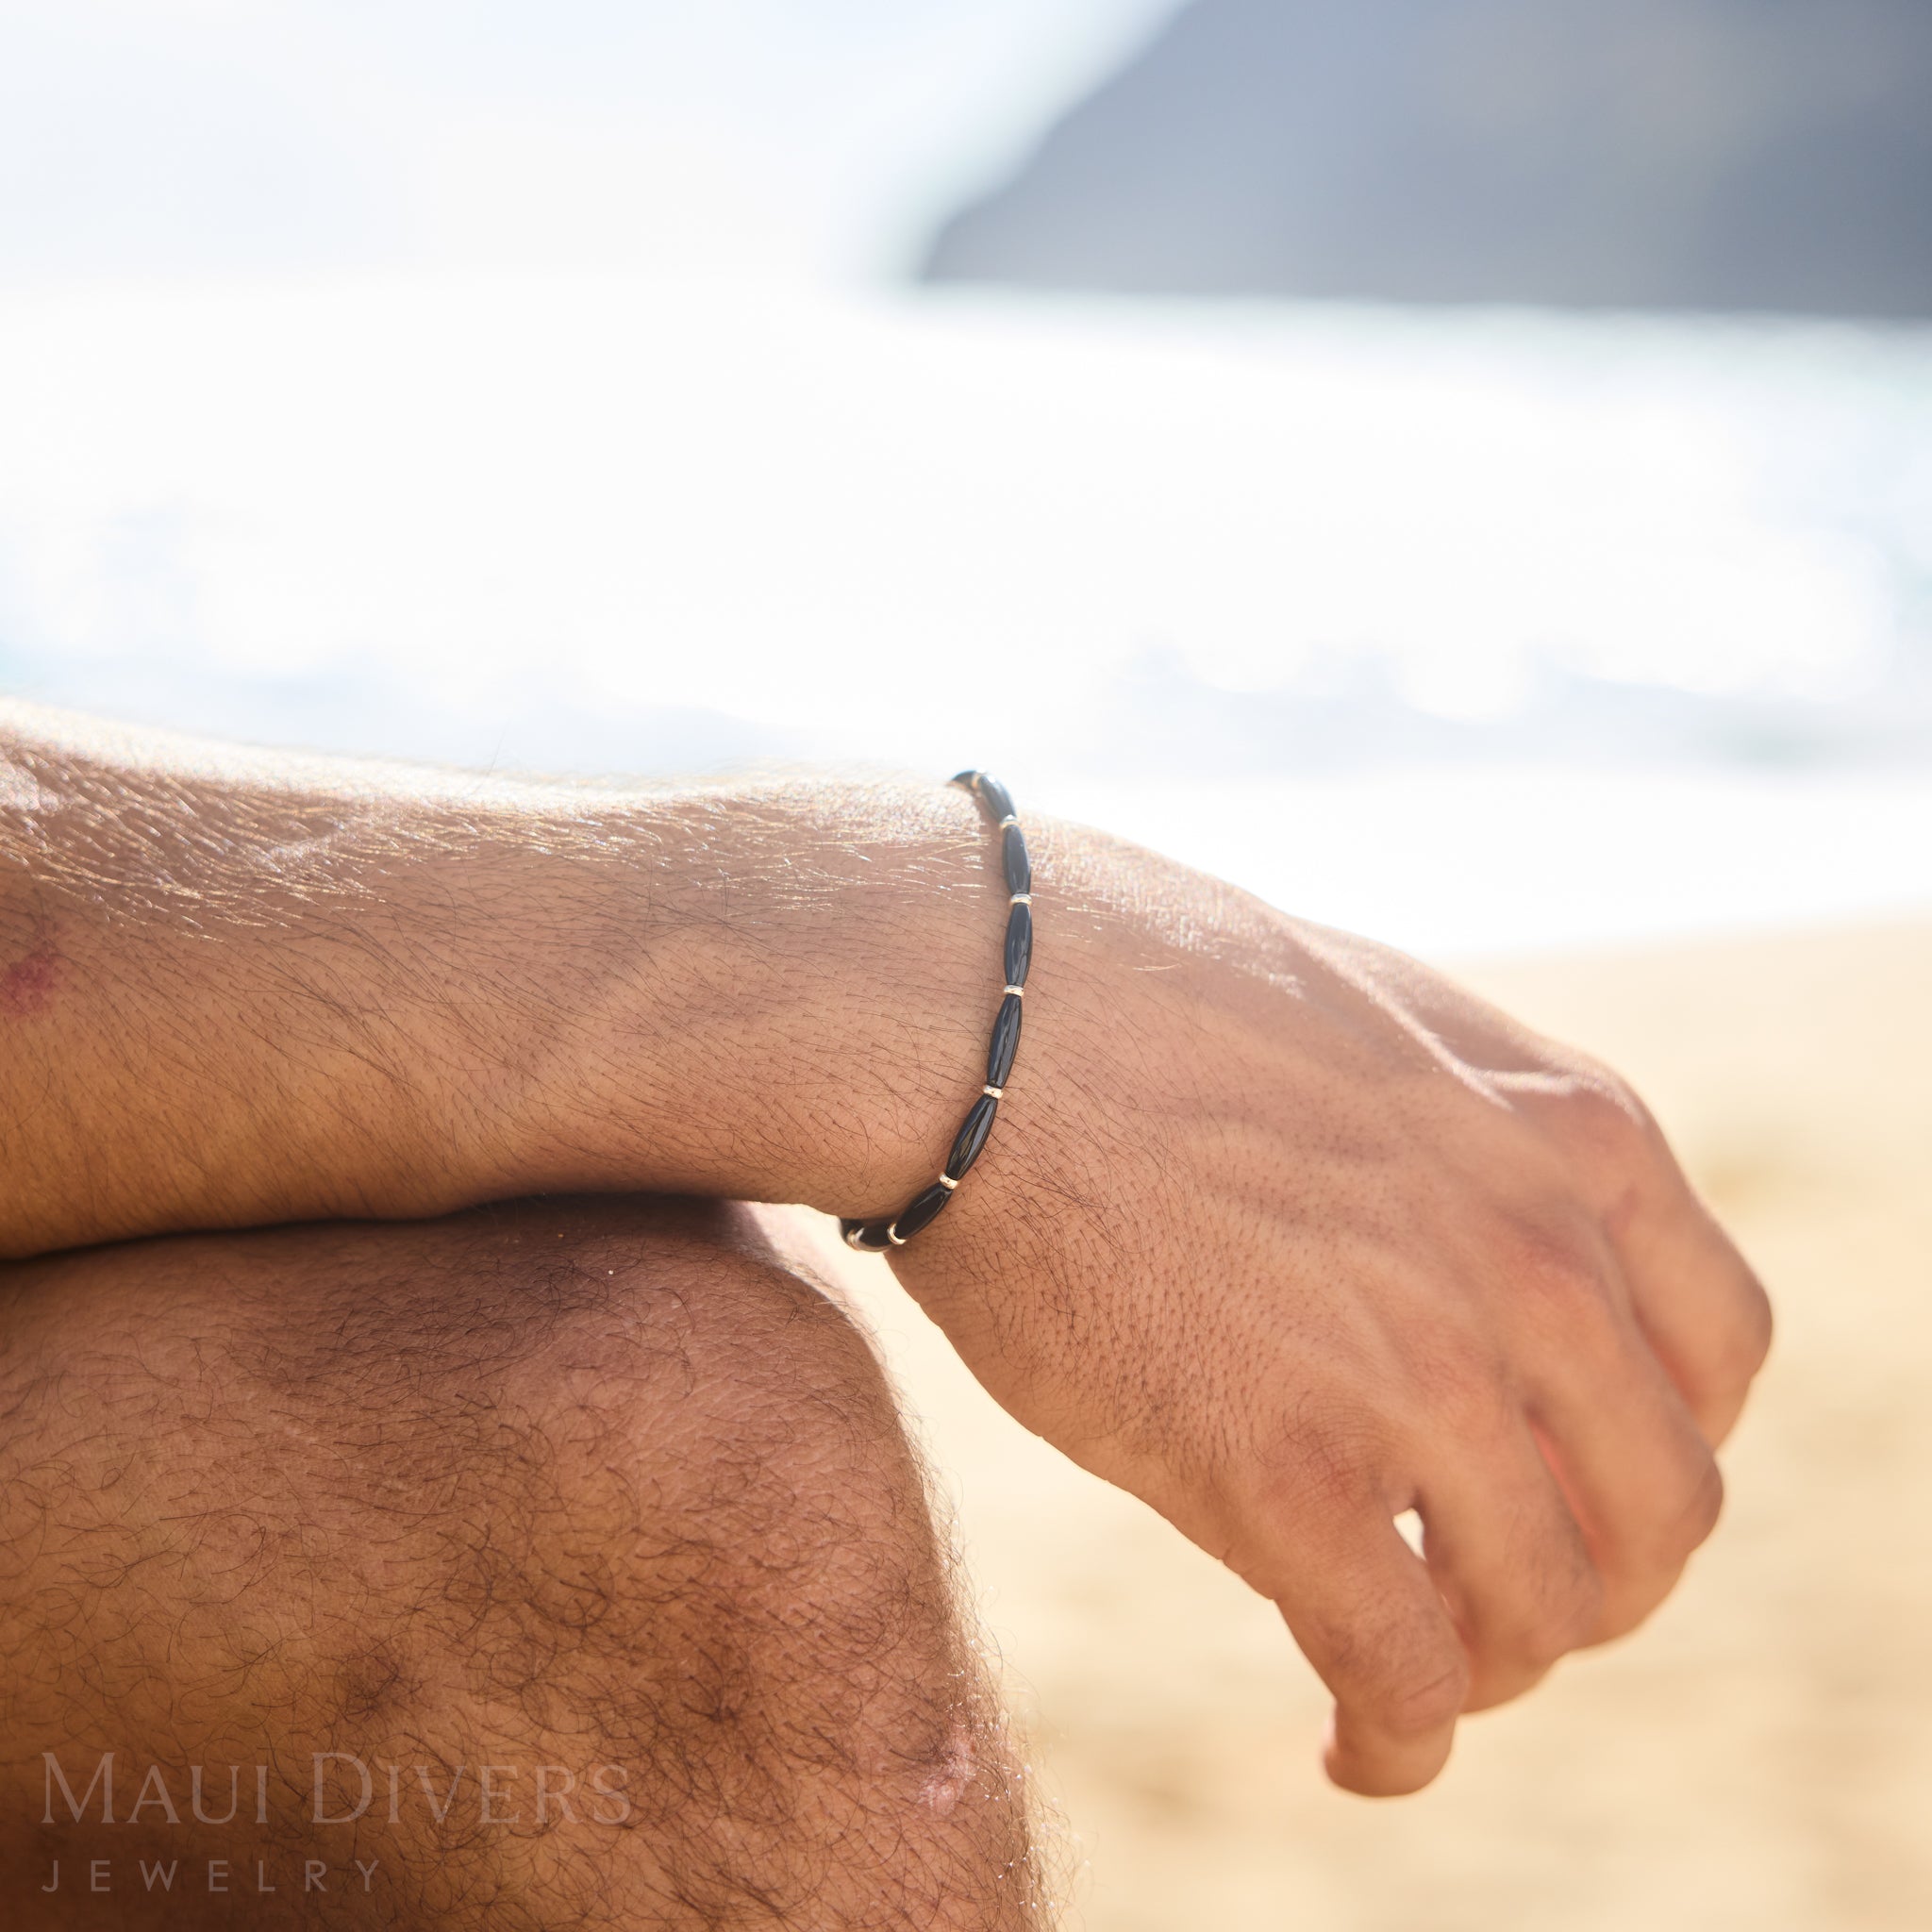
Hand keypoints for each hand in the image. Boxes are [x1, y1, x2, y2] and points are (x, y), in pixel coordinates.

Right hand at [884, 817, 1771, 1795]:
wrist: (972, 1012)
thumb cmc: (1129, 991)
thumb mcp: (1370, 1022)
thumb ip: (1459, 1134)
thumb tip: (1445, 1233)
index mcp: (1571, 1135)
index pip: (1721, 1346)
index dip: (1667, 1441)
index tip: (1585, 1478)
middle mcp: (1538, 1263)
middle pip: (1660, 1507)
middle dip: (1598, 1580)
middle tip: (1505, 1601)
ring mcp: (1421, 1374)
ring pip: (1545, 1611)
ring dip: (1495, 1669)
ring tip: (1419, 1674)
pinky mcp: (1284, 1475)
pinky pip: (1404, 1676)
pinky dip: (1400, 1744)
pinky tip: (1354, 1750)